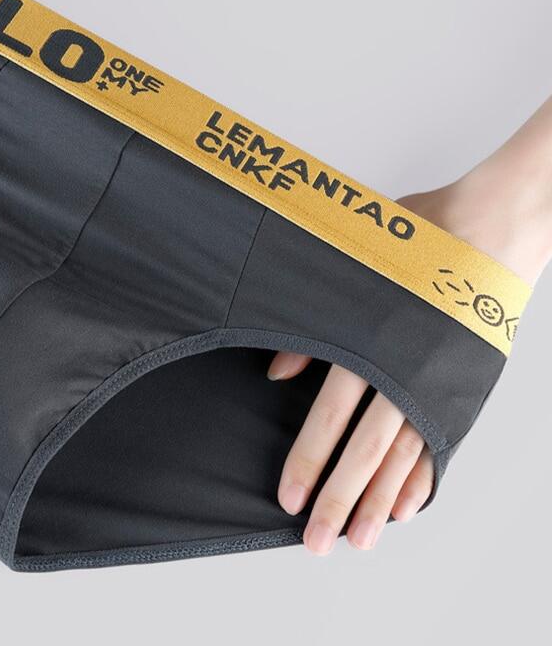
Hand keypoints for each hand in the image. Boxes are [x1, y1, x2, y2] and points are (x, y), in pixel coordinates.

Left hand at [269, 142, 551, 553]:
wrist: (488, 225)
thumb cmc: (414, 239)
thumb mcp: (348, 269)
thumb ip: (312, 324)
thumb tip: (278, 374)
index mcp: (370, 340)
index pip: (331, 417)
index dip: (308, 461)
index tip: (290, 497)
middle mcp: (404, 371)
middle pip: (366, 451)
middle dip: (338, 499)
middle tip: (317, 541)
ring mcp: (438, 383)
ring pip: (405, 456)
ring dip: (379, 502)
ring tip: (359, 539)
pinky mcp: (462, 387)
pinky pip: (439, 443)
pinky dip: (422, 479)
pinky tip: (405, 508)